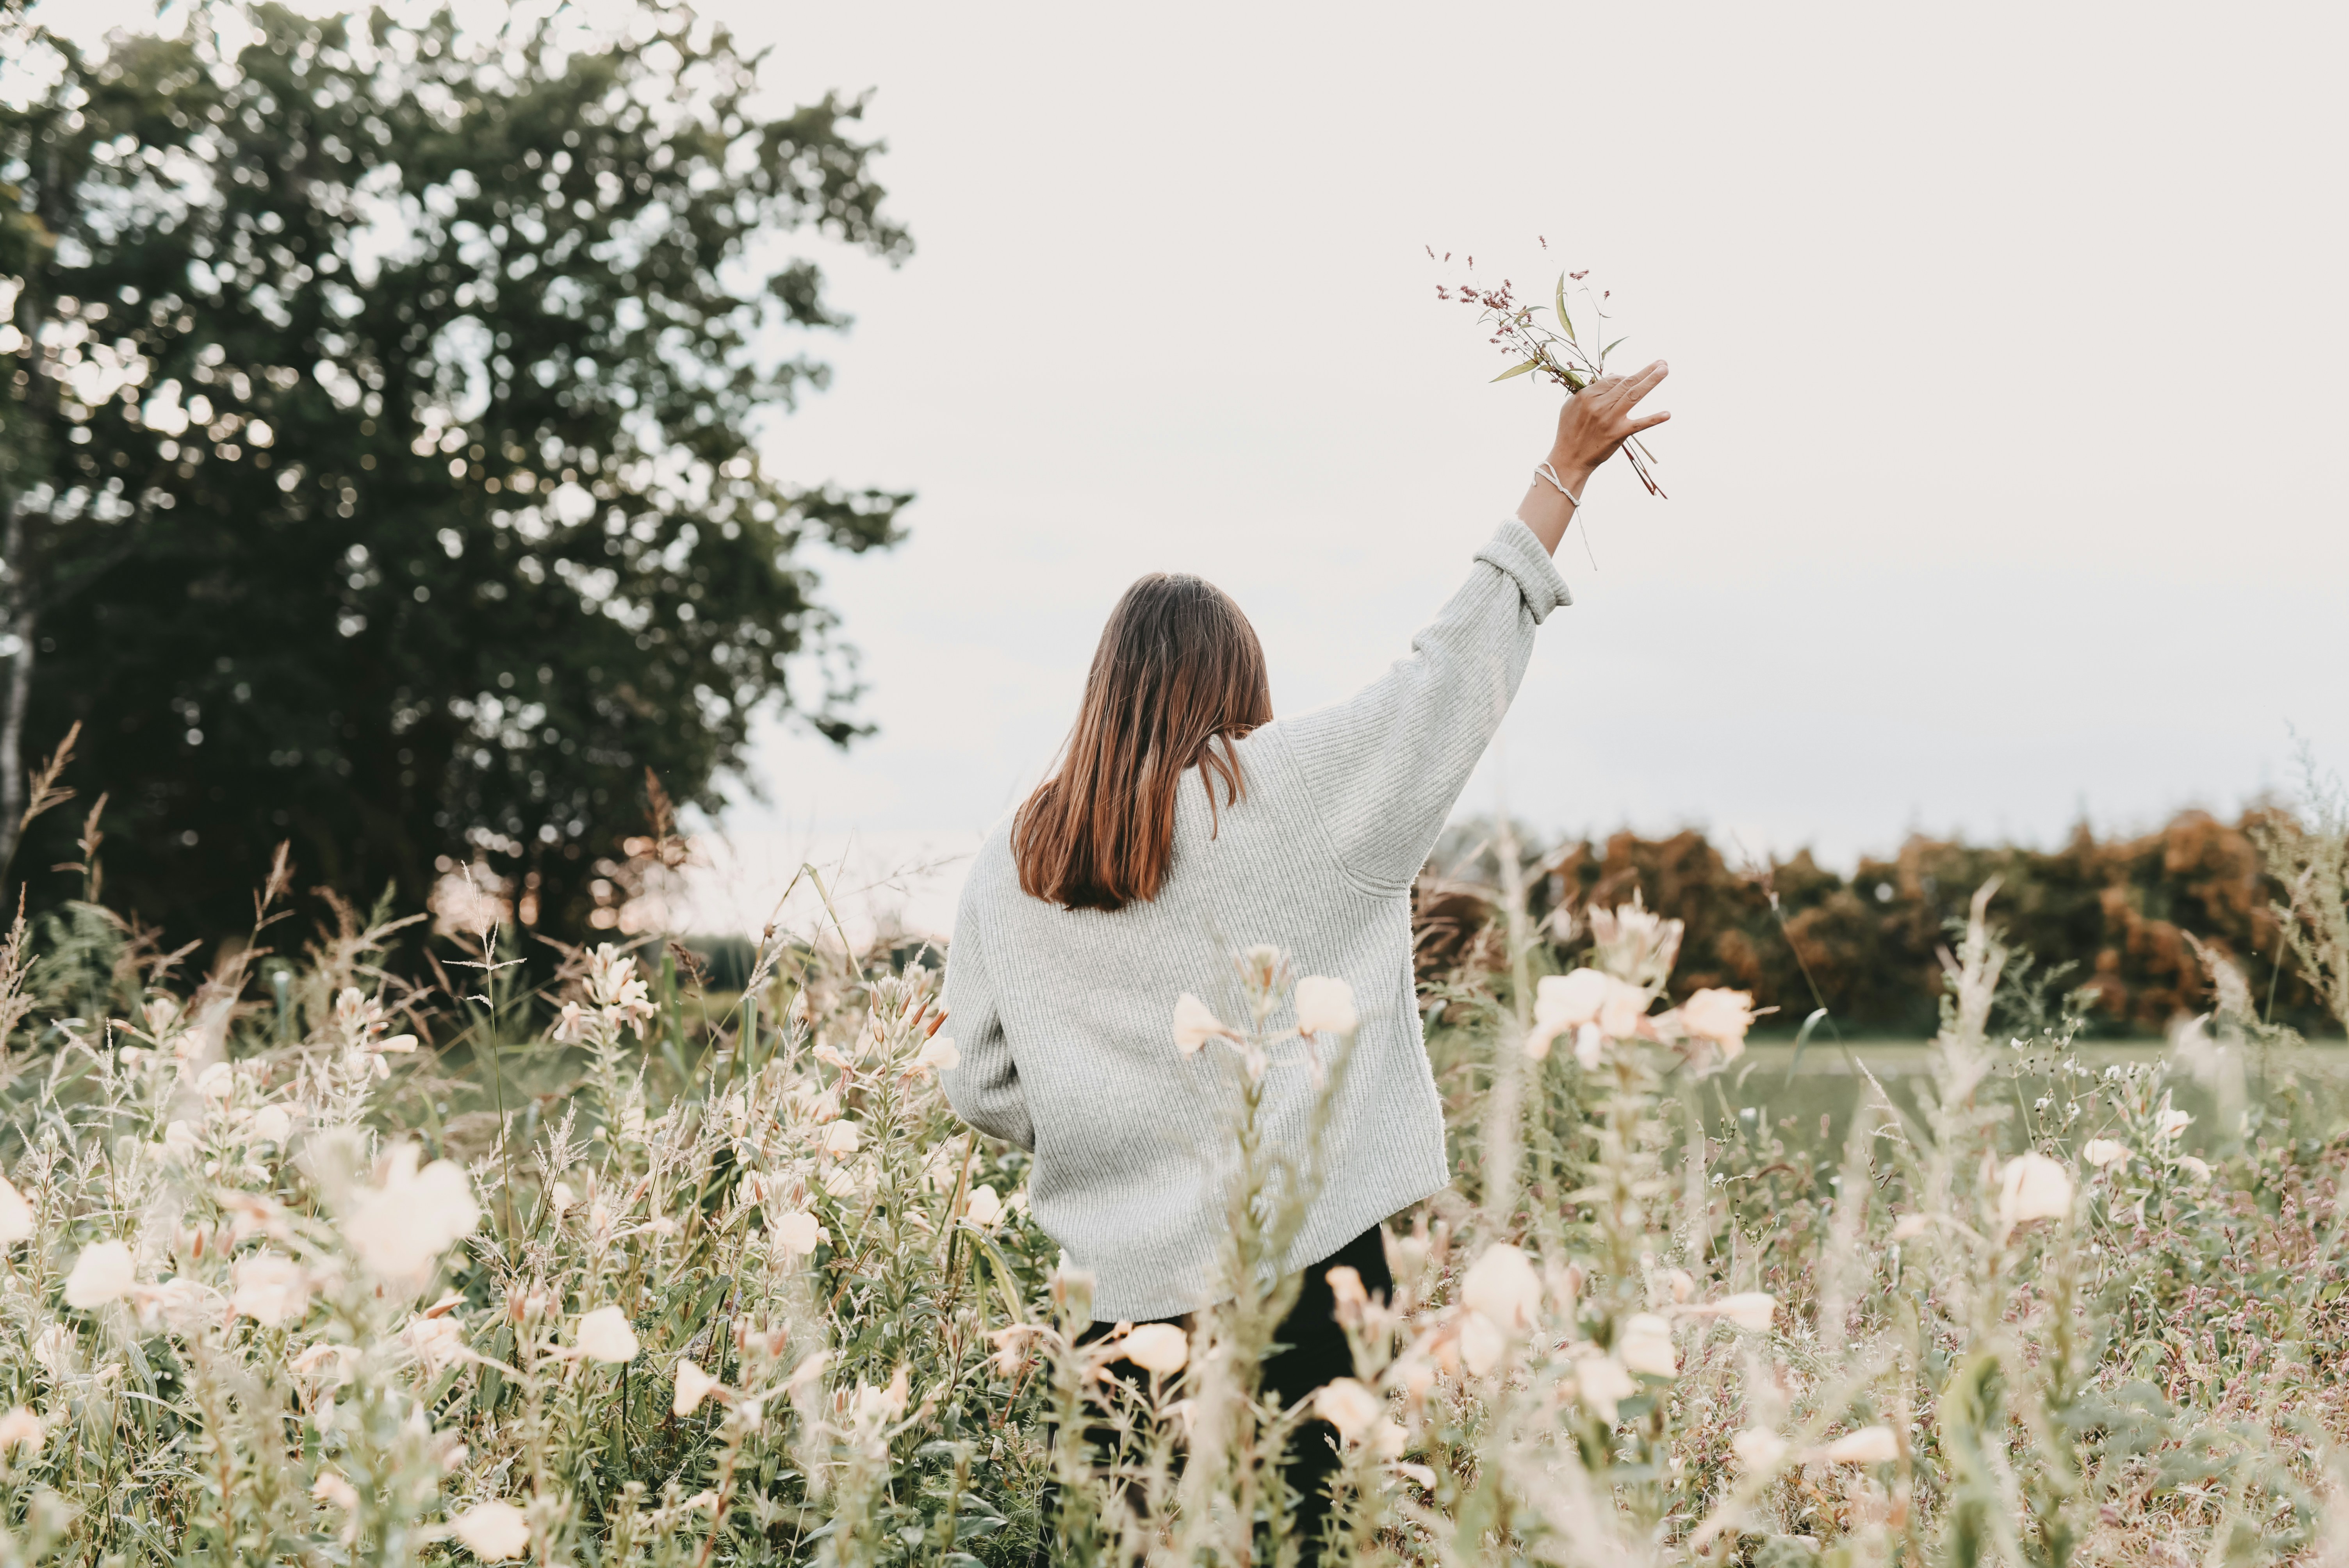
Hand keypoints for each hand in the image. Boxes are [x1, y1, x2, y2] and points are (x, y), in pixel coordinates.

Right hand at [1545, 359, 1670, 487]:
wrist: (1568, 459)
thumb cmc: (1569, 431)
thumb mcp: (1571, 406)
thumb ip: (1589, 391)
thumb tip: (1612, 377)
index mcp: (1586, 395)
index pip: (1612, 379)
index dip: (1626, 376)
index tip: (1635, 378)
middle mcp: (1599, 404)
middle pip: (1626, 382)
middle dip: (1646, 371)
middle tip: (1663, 362)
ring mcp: (1610, 419)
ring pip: (1634, 395)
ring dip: (1651, 381)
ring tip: (1665, 370)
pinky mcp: (1618, 434)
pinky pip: (1639, 424)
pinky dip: (1654, 419)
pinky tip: (1667, 414)